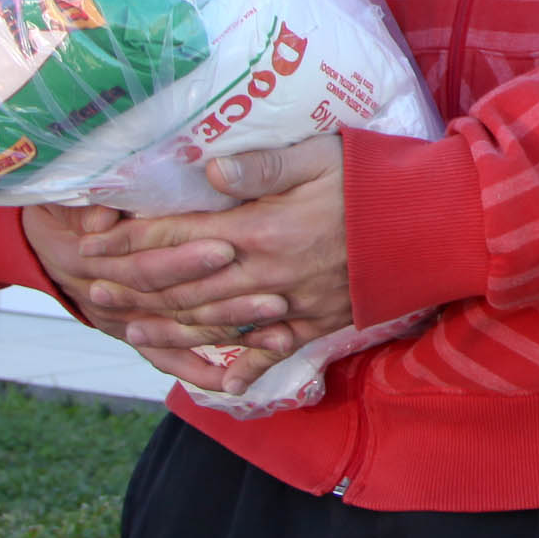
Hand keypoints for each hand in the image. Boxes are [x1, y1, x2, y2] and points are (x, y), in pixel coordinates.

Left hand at [66, 136, 355, 394]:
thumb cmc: (381, 180)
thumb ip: (263, 166)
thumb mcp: (321, 155)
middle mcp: (269, 276)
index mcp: (263, 230)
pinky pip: (273, 351)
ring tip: (131, 330)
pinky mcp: (321, 322)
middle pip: (185, 287)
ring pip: (217, 323)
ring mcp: (294, 306)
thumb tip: (208, 169)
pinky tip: (221, 382)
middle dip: (135, 288)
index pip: (179, 238)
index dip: (132, 240)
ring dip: (169, 328)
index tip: (95, 241)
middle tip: (94, 292)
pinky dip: (244, 367)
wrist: (444, 226)